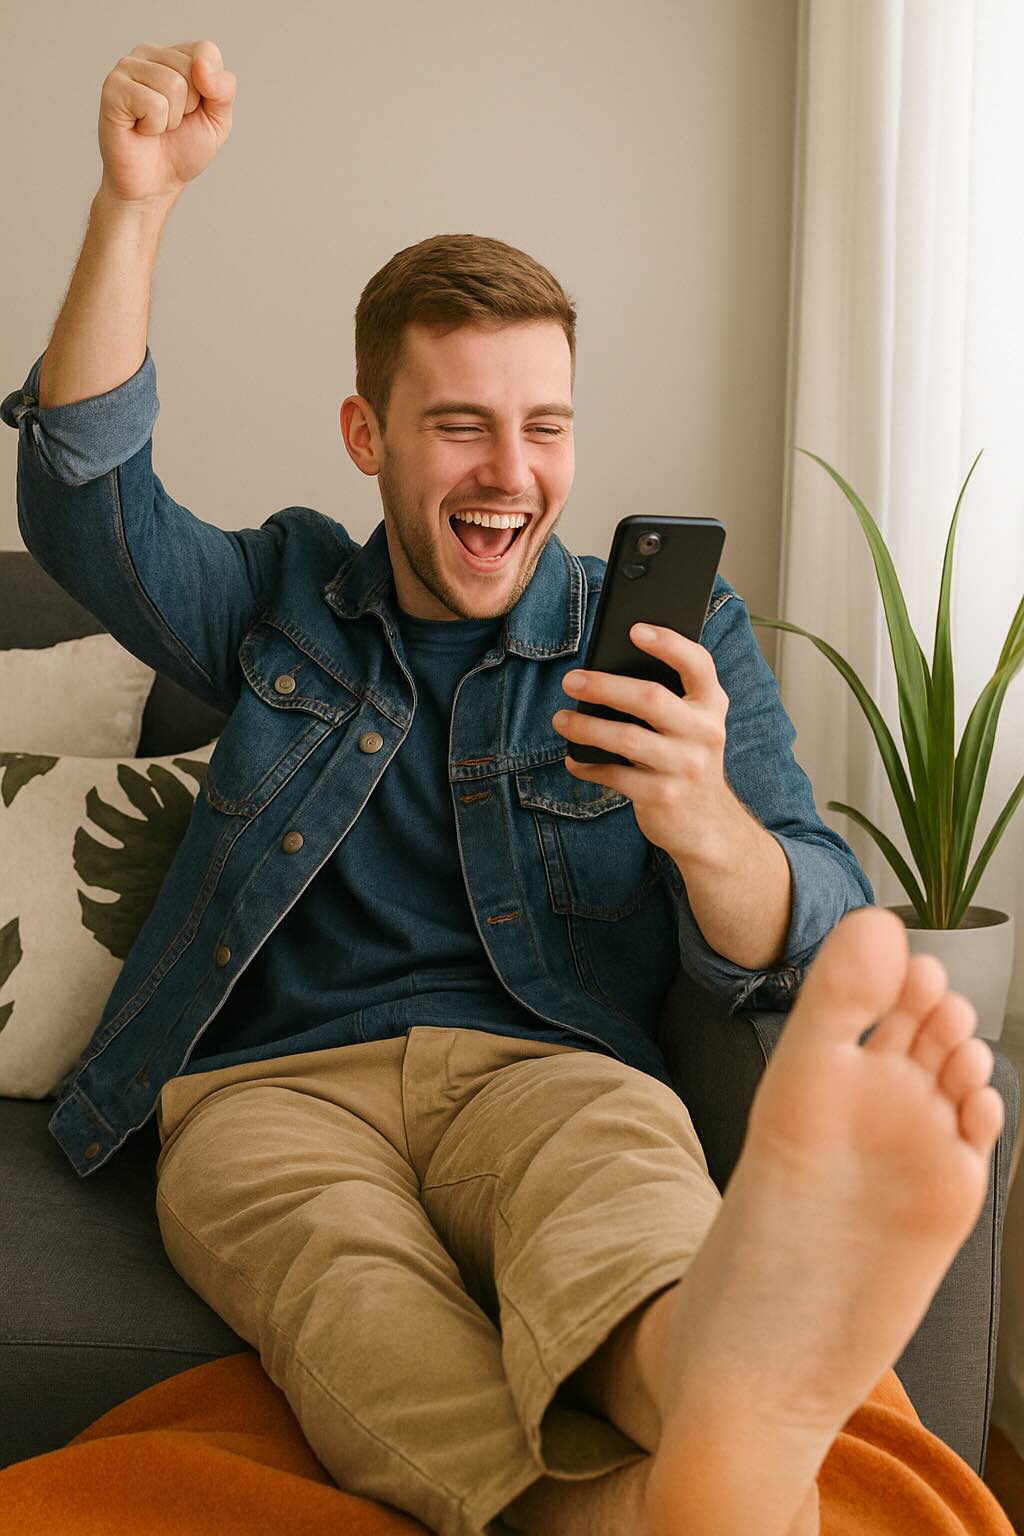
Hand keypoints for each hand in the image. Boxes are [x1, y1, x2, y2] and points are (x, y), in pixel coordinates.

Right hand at [98, 40, 235, 206]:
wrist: (155, 184)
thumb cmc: (182, 150)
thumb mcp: (217, 120)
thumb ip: (224, 89)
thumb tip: (203, 64)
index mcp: (173, 55)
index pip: (206, 51)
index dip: (210, 91)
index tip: (193, 111)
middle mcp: (147, 54)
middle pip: (191, 68)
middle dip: (190, 108)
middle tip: (171, 123)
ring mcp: (126, 68)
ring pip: (173, 84)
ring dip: (171, 119)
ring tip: (154, 127)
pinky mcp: (113, 88)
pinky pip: (153, 103)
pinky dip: (153, 126)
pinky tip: (140, 129)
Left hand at [551, 622, 734, 860]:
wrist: (708, 825)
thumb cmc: (686, 759)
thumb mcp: (691, 725)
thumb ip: (667, 698)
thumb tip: (605, 669)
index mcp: (711, 705)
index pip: (698, 664)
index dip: (669, 643)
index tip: (634, 629)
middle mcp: (704, 733)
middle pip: (650, 699)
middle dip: (605, 686)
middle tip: (571, 680)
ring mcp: (685, 767)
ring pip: (627, 739)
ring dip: (586, 727)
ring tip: (561, 719)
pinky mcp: (663, 797)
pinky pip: (616, 776)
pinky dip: (588, 766)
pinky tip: (573, 759)